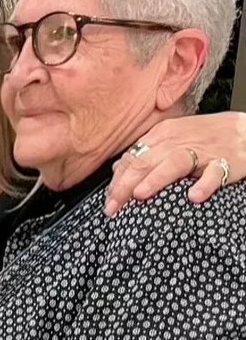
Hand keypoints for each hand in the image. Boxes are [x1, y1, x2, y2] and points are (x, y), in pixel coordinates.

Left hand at [105, 111, 245, 215]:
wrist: (245, 132)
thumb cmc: (206, 138)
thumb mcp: (172, 140)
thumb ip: (145, 154)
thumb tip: (118, 169)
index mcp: (163, 135)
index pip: (132, 158)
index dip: (116, 181)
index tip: (107, 201)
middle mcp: (178, 141)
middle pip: (145, 161)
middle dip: (125, 185)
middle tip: (113, 207)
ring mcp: (202, 151)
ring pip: (173, 163)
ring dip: (156, 179)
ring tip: (140, 195)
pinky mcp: (224, 162)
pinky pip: (213, 173)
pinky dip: (204, 184)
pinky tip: (194, 197)